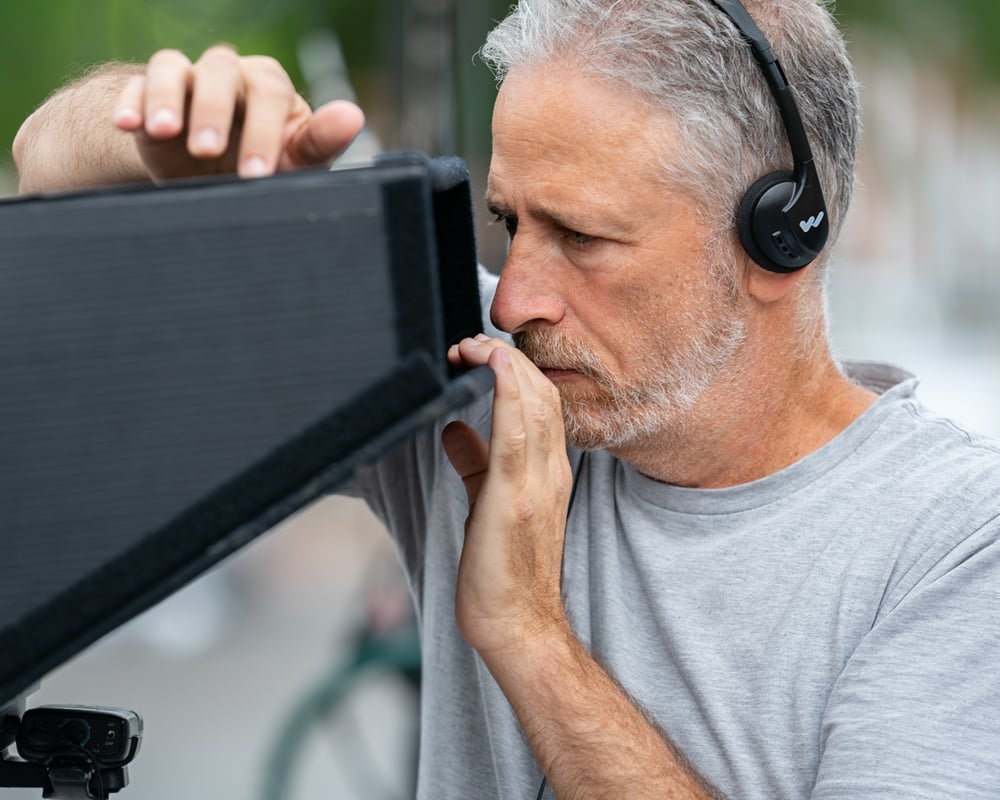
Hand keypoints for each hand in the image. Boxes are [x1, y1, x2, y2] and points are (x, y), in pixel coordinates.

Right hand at [111, 45, 364, 180]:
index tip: (257, 172)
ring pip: (172, 67)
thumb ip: (320, 141)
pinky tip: (127, 126)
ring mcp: (186, 79)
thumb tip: (353, 116)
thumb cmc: (264, 165)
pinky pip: (135, 86)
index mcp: (270, 86)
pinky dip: (131, 103)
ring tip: (165, 132)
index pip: (270, 94)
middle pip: (220, 72)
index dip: (263, 132)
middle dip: (213, 112)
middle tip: (207, 153)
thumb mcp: (294, 161)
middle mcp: (229, 74)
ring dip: (167, 98)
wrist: (212, 176)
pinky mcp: (148, 94)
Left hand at [442, 335, 573, 658]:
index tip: (481, 352)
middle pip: (542, 394)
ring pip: (535, 405)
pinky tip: (494, 366)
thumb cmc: (503, 571)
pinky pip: (516, 435)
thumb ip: (475, 462)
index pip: (542, 402)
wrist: (516, 626)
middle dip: (508, 357)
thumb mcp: (489, 501)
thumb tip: (452, 429)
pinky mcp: (514, 500)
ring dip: (506, 365)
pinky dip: (508, 393)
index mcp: (547, 471)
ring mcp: (537, 485)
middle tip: (470, 342)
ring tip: (476, 344)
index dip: (514, 368)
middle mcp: (550, 471)